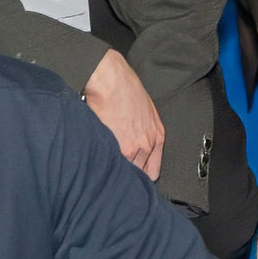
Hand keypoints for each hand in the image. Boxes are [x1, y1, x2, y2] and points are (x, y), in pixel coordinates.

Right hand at [81, 47, 166, 176]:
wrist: (112, 81)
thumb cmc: (126, 90)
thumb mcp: (146, 111)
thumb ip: (144, 132)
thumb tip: (135, 146)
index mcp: (157, 136)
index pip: (152, 170)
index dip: (141, 174)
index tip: (133, 177)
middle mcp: (148, 145)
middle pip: (138, 174)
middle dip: (127, 174)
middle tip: (116, 173)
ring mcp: (134, 149)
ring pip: (124, 172)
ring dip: (115, 170)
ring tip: (105, 168)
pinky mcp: (119, 149)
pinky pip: (114, 166)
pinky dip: (107, 166)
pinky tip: (101, 163)